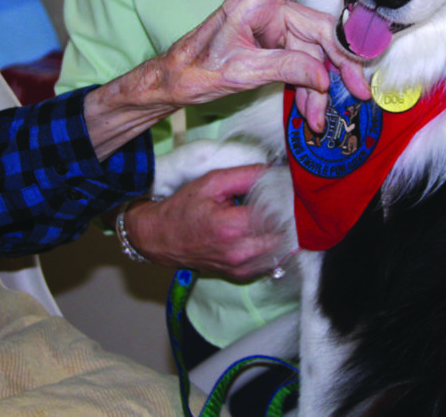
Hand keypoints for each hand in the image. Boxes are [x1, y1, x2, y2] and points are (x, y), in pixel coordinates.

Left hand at [85, 0, 369, 157]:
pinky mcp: (273, 49)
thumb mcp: (240, 71)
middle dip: (340, 63)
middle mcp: (268, 13)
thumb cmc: (195, 69)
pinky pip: (301, 66)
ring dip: (322, 87)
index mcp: (254, 4)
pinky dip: (308, 89)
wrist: (175, 83)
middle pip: (318, 31)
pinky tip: (313, 112)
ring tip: (325, 116)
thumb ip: (284, 68)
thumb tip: (322, 76)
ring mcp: (273, 31)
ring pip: (313, 56)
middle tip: (359, 90)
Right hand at [124, 164, 281, 279]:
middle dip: (285, 214)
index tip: (284, 187)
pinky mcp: (242, 274)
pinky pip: (270, 259)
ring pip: (281, 247)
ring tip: (267, 215)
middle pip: (284, 232)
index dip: (284, 197)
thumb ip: (245, 176)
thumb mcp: (211, 183)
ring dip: (280, 230)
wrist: (160, 239)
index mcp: (232, 227)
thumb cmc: (183, 209)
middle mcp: (240, 252)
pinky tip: (260, 231)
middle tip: (279, 200)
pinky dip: (271, 245)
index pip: (277, 212)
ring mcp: (241, 267)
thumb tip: (273, 171)